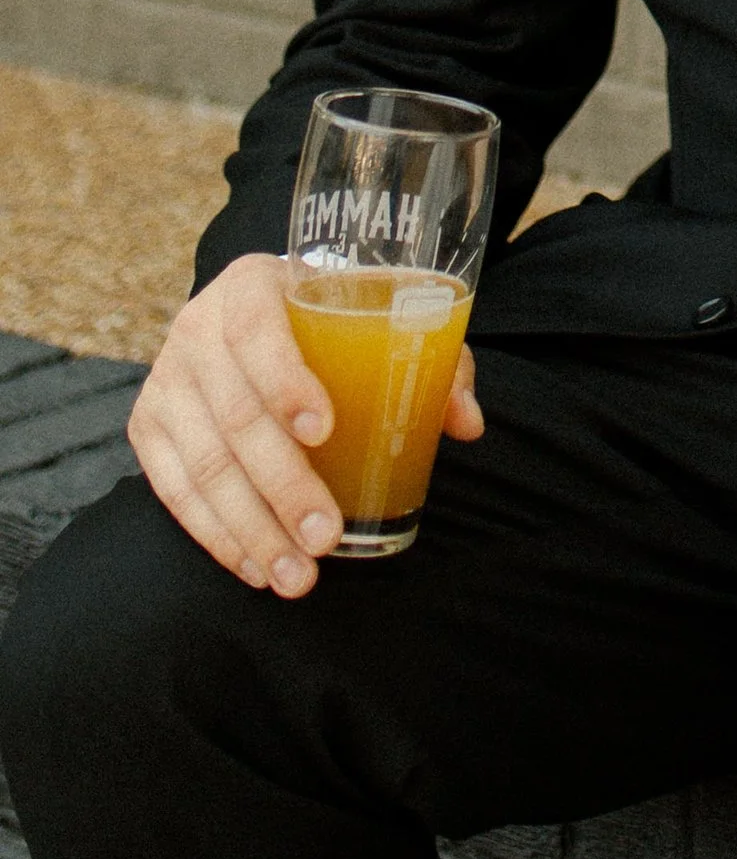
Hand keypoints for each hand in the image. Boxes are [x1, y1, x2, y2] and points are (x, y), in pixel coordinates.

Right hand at [125, 253, 484, 595]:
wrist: (254, 314)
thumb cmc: (334, 323)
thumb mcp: (382, 319)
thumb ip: (432, 362)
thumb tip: (467, 423)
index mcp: (252, 283)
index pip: (257, 329)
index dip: (286, 381)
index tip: (325, 432)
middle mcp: (197, 326)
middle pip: (236, 413)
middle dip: (283, 485)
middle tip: (326, 536)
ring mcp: (167, 379)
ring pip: (205, 464)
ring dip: (251, 528)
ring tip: (297, 574)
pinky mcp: (147, 426)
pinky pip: (175, 490)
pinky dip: (216, 535)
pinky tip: (255, 566)